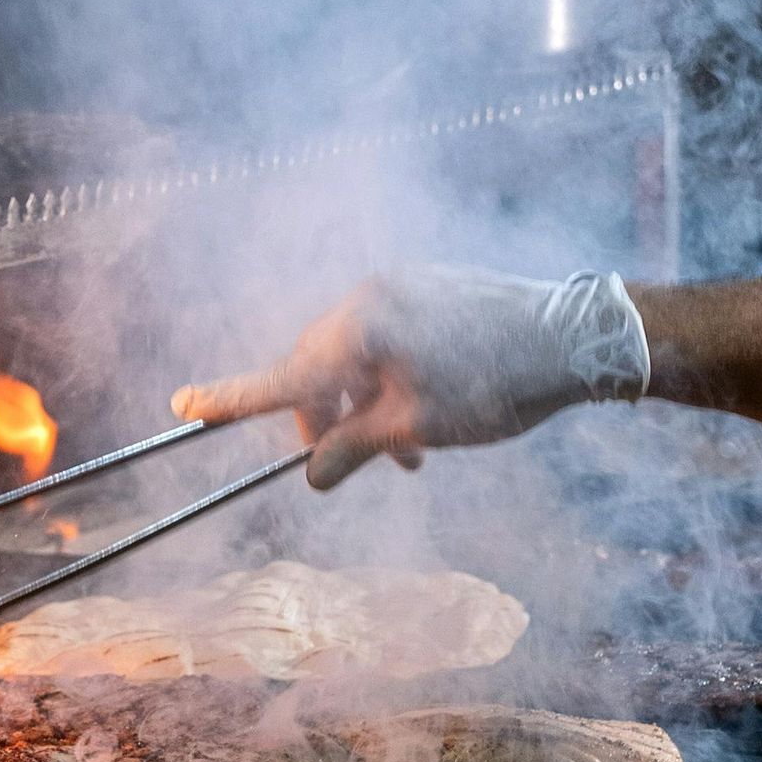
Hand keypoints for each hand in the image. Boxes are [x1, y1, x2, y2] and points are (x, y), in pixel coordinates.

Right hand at [173, 269, 649, 489]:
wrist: (578, 337)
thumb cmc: (497, 384)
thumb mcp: (419, 429)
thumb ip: (354, 448)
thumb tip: (313, 474)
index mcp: (360, 329)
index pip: (282, 375)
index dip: (231, 398)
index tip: (183, 407)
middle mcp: (370, 297)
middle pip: (314, 366)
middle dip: (321, 418)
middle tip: (346, 464)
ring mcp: (401, 287)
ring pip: (352, 356)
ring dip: (361, 404)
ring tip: (409, 453)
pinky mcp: (429, 288)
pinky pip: (385, 337)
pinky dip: (386, 379)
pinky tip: (427, 414)